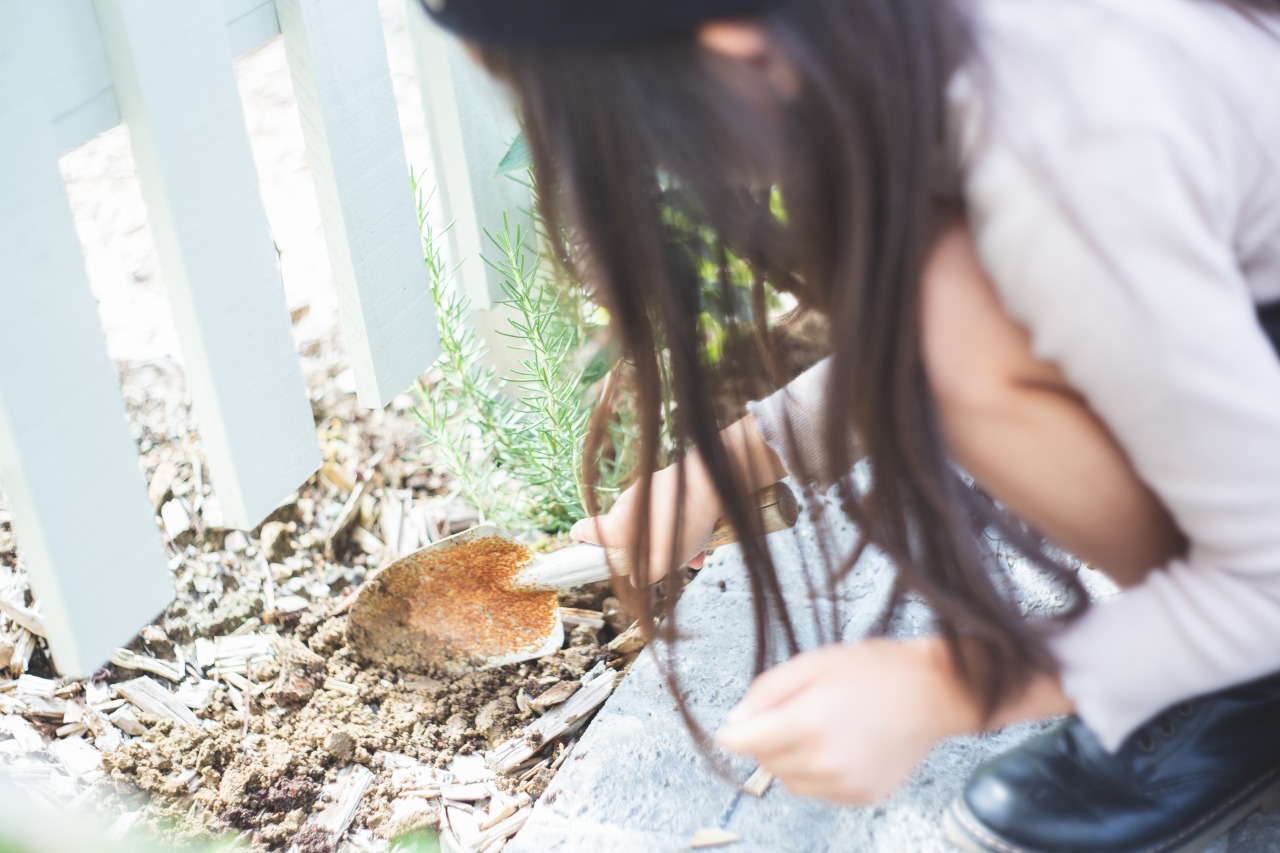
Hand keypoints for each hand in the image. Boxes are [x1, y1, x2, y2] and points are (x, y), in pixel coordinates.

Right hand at [570, 457, 722, 584]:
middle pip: (624, 531)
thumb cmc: (680, 527)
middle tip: (662, 563)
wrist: (709, 486)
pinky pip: (666, 510)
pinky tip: (703, 544)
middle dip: (643, 549)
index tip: (581, 544)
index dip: (581, 538)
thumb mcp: (663, 562)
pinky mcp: (664, 481)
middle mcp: (625, 505)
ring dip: (667, 540)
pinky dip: (680, 525)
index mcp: (616, 525)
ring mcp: (644, 490)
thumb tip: (636, 579)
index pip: (584, 530)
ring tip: (693, 555)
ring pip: (651, 522)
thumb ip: (645, 574)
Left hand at [716, 638, 979, 804]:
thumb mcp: (811, 663)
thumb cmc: (876, 671)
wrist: (933, 693)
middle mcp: (825, 761)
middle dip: (767, 739)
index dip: (737, 728)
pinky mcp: (861, 796)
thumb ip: (766, 692)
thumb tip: (735, 722)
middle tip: (797, 710)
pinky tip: (841, 744)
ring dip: (791, 758)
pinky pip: (818, 790)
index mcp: (809, 723)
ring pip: (788, 781)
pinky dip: (818, 772)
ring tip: (822, 727)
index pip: (743, 742)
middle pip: (764, 763)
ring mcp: (845, 784)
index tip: (741, 721)